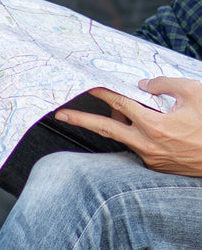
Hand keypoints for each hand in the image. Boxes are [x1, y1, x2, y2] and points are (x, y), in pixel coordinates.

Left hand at [55, 78, 201, 175]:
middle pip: (106, 128)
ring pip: (123, 137)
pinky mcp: (157, 166)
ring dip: (116, 124)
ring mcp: (151, 158)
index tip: (87, 85)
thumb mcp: (196, 93)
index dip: (102, 92)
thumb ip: (166, 84)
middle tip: (61, 115)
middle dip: (81, 120)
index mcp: (155, 125)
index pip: (120, 104)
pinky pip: (137, 146)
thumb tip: (144, 84)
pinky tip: (143, 124)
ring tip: (120, 110)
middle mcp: (148, 144)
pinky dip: (135, 133)